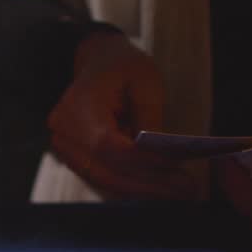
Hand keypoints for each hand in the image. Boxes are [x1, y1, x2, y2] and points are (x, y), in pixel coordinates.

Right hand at [46, 32, 200, 199]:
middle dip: (149, 184)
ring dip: (144, 190)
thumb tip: (162, 157)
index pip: (109, 146)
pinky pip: (105, 178)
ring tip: (178, 191)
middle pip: (106, 171)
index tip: (176, 167)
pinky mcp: (76, 158)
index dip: (143, 161)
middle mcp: (64, 132)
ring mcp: (65, 148)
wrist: (98, 61)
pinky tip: (160, 187)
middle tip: (187, 189)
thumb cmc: (121, 65)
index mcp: (78, 107)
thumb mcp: (145, 81)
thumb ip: (150, 118)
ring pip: (106, 181)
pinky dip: (132, 185)